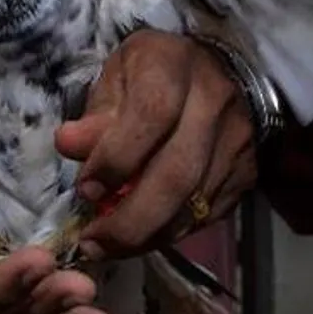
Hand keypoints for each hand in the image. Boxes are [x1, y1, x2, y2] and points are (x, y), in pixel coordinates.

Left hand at [55, 29, 257, 259]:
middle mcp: (212, 103)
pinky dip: (169, 233)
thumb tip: (68, 145)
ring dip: (146, 235)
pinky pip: (206, 216)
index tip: (85, 189)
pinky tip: (139, 239)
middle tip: (92, 241)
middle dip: (129, 218)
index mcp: (172, 66)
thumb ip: (95, 113)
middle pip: (176, 173)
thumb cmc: (154, 73)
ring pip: (192, 204)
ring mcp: (235, 143)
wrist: (223, 72)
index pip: (151, 115)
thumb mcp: (117, 76)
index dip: (116, 157)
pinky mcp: (244, 175)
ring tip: (107, 247)